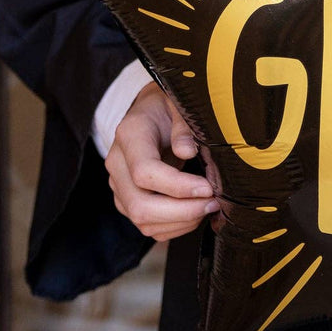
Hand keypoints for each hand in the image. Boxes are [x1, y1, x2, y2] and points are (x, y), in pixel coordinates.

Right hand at [105, 81, 218, 241]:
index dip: (177, 187)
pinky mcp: (127, 200)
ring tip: (209, 207)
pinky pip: (148, 226)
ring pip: (143, 221)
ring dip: (181, 222)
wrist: (150, 112)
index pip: (145, 172)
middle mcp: (117, 163)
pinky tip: (195, 213)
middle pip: (140, 205)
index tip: (208, 188)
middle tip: (213, 203)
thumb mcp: (178, 103)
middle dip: (182, 212)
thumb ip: (183, 124)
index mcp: (130, 135)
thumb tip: (186, 150)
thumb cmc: (167, 106)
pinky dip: (175, 227)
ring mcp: (119, 185)